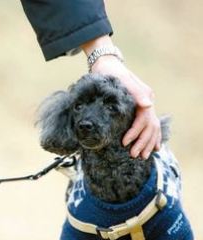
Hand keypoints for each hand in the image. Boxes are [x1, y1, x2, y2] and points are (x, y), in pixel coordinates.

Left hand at [83, 36, 160, 159]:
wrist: (105, 65)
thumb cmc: (109, 73)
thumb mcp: (120, 80)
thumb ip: (135, 92)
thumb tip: (148, 105)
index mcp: (144, 96)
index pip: (144, 119)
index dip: (135, 132)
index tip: (124, 142)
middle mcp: (146, 102)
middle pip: (150, 126)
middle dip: (143, 142)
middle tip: (133, 155)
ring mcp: (143, 105)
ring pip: (152, 127)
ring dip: (148, 143)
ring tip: (141, 156)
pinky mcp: (137, 108)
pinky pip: (149, 125)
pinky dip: (151, 137)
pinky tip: (152, 148)